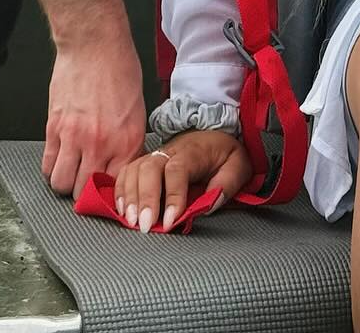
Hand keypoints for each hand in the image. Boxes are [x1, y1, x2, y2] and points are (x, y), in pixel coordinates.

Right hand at [41, 7, 145, 198]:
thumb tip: (121, 164)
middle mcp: (101, 143)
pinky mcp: (54, 127)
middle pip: (85, 191)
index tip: (106, 188)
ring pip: (62, 184)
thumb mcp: (137, 108)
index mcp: (127, 140)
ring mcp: (75, 137)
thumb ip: (128, 141)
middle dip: (85, 192)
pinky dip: (52, 167)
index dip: (110, 191)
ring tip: (71, 171)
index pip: (116, 186)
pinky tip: (59, 158)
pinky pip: (47, 164)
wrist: (94, 43)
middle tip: (86, 181)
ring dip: (66, 182)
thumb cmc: (119, 67)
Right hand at [113, 129, 254, 233]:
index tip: (171, 221)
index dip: (173, 196)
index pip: (178, 170)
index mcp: (194, 151)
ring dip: (130, 196)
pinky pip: (127, 172)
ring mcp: (156, 155)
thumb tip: (210, 204)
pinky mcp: (147, 162)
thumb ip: (228, 183)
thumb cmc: (224, 153)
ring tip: (132, 221)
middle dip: (146, 198)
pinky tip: (122, 209)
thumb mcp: (238, 164)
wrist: (214, 133)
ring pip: (135, 169)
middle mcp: (170, 151)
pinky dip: (121, 190)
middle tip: (145, 225)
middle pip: (150, 168)